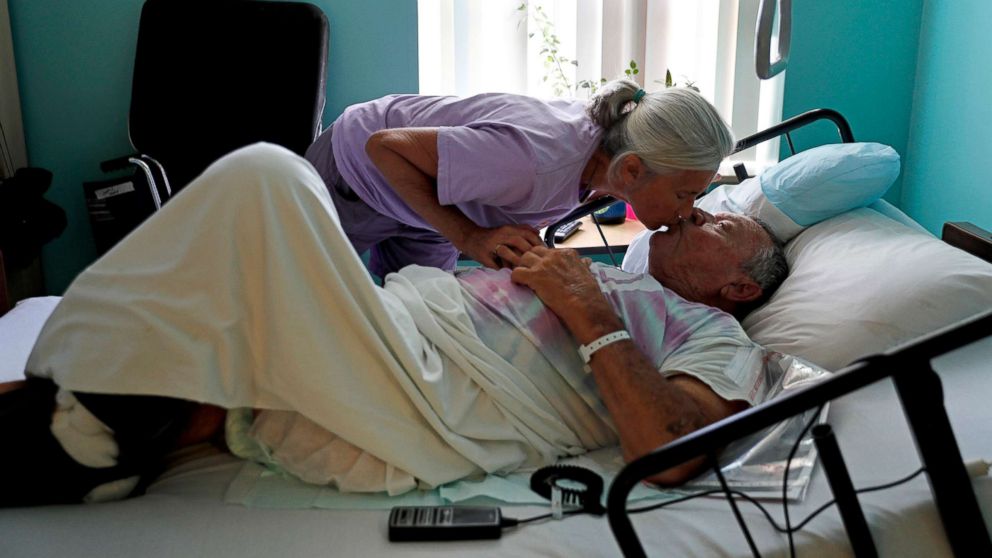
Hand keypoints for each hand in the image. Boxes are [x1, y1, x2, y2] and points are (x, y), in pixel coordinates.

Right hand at [460, 224, 542, 268]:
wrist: (470, 238)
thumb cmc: (491, 237)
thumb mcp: (507, 230)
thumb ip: (522, 230)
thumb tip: (538, 234)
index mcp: (508, 229)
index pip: (527, 233)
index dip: (538, 243)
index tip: (546, 252)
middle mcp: (501, 235)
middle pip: (518, 241)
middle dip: (529, 253)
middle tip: (538, 263)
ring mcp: (491, 245)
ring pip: (506, 252)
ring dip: (516, 261)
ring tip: (525, 270)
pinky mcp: (484, 255)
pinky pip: (496, 264)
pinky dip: (504, 269)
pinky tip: (511, 275)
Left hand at [503, 246, 621, 342]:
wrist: (584, 306)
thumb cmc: (588, 293)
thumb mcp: (587, 273)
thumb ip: (583, 265)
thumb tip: (586, 262)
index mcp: (567, 254)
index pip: (548, 250)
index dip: (543, 260)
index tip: (543, 269)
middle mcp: (554, 255)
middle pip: (533, 251)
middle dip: (530, 261)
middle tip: (530, 273)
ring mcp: (544, 264)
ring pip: (523, 258)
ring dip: (522, 268)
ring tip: (524, 279)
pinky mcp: (535, 276)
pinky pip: (517, 272)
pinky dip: (515, 278)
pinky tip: (519, 284)